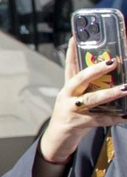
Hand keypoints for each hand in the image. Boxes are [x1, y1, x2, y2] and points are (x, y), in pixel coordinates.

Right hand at [38, 37, 126, 164]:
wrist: (56, 141)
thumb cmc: (71, 117)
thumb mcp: (76, 99)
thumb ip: (89, 89)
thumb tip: (112, 77)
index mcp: (68, 88)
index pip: (69, 66)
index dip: (72, 51)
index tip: (76, 36)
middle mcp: (67, 96)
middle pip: (80, 79)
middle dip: (96, 69)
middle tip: (113, 62)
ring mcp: (71, 110)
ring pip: (90, 99)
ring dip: (109, 94)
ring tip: (125, 89)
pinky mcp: (77, 124)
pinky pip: (99, 120)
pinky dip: (113, 118)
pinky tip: (125, 116)